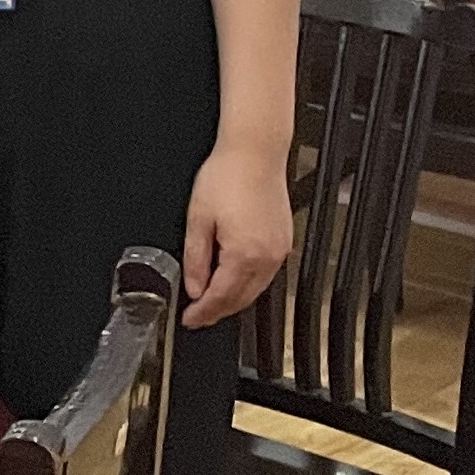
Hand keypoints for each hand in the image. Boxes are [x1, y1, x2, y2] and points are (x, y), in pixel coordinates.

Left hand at [184, 141, 292, 327]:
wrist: (254, 154)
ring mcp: (279, 250)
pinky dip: (248, 283)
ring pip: (256, 289)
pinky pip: (266, 274)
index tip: (190, 320)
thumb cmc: (226, 177)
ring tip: (212, 303)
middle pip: (242, 298)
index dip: (203, 312)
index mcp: (244, 254)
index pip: (222, 296)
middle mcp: (268, 257)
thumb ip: (195, 258)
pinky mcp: (284, 242)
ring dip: (234, 299)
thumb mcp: (198, 218)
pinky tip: (234, 280)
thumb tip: (194, 286)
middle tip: (199, 317)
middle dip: (219, 311)